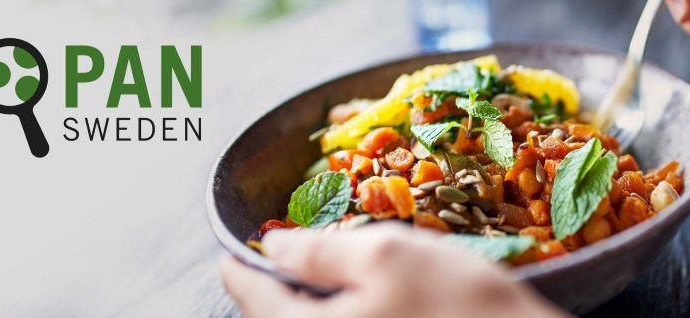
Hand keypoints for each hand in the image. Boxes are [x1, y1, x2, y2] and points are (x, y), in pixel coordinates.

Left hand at [220, 222, 569, 317]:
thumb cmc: (458, 303)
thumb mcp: (388, 256)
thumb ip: (321, 252)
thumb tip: (275, 246)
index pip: (253, 298)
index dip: (240, 266)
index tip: (231, 251)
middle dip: (273, 287)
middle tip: (277, 259)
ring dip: (307, 303)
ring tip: (316, 276)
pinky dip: (339, 315)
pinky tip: (358, 300)